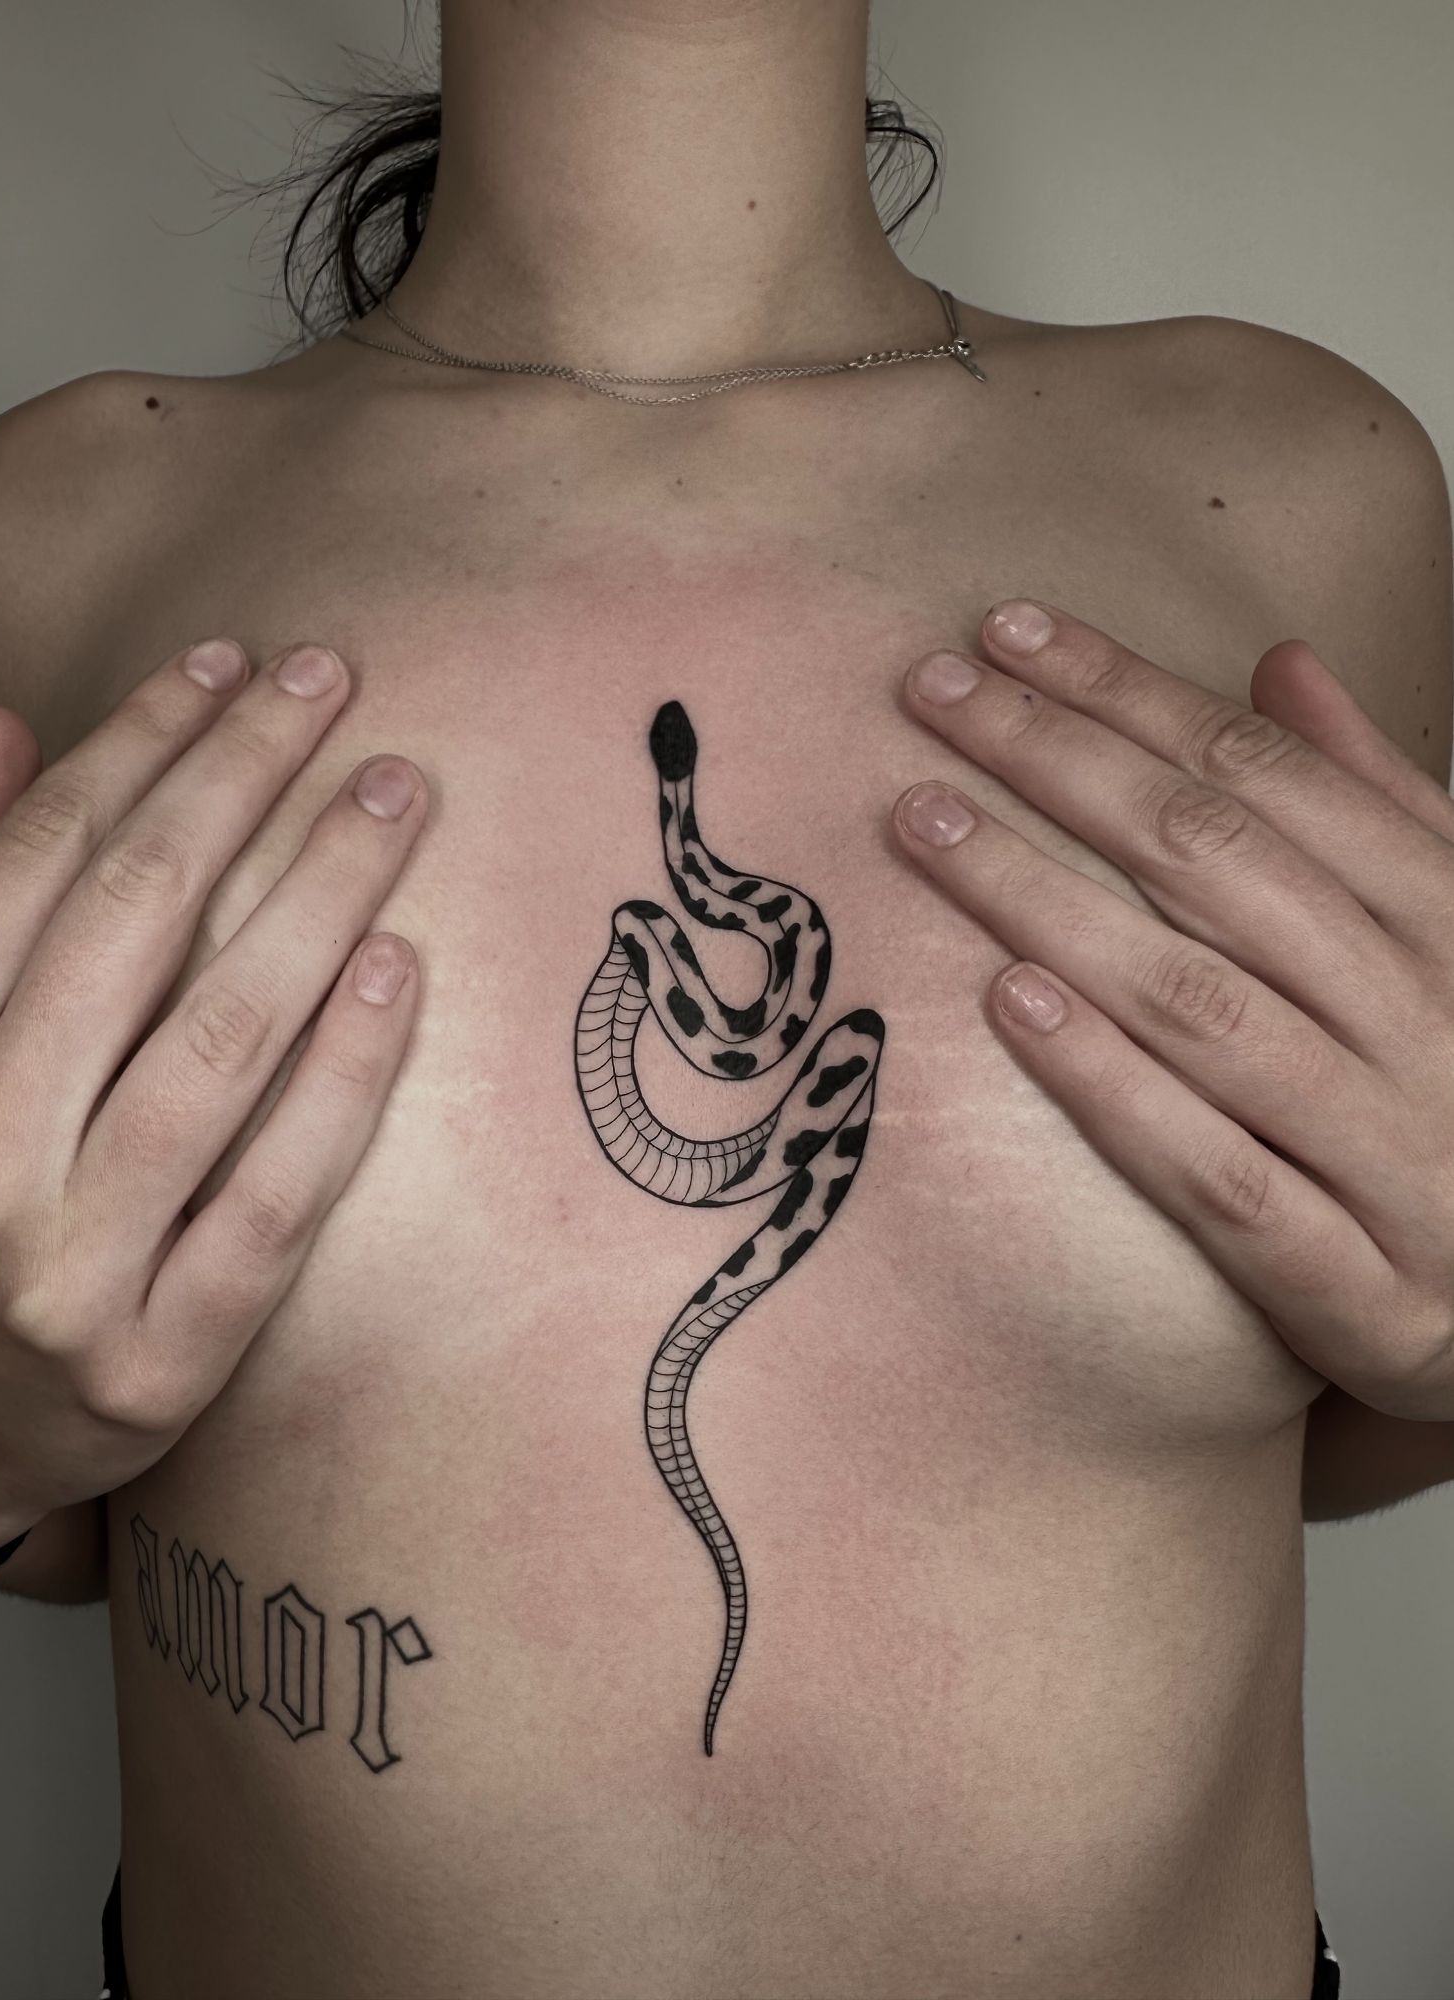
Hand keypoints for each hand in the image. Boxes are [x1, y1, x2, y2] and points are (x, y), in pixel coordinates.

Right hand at [0, 639, 424, 1553]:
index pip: (27, 868)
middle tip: (330, 680)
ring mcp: (65, 1273)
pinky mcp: (164, 1362)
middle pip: (123, 928)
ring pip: (210, 1047)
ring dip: (311, 897)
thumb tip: (1, 725)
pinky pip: (274, 1198)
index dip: (130, 746)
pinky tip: (398, 966)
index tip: (222, 660)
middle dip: (233, 780)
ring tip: (393, 792)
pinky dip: (342, 1078)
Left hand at [892, 598, 1453, 1421]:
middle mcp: (1426, 1018)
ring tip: (928, 826)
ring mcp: (1393, 1155)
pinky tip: (1011, 1007)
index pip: (1268, 773)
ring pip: (1199, 1004)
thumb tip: (1282, 664)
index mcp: (1451, 918)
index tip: (1004, 632)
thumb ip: (1377, 804)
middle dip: (1063, 763)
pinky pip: (1218, 1177)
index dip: (1130, 692)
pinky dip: (1114, 1088)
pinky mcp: (1357, 1286)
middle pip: (1216, 862)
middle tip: (930, 694)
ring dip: (1050, 902)